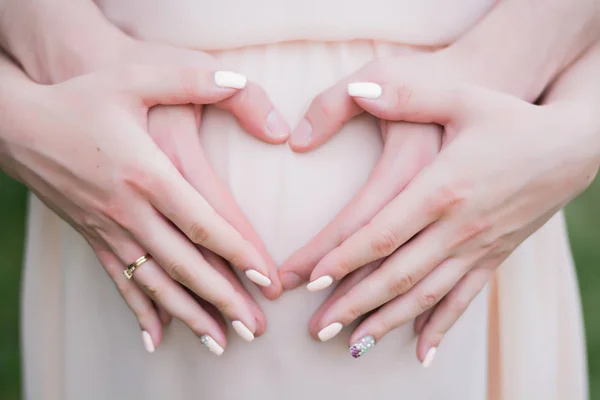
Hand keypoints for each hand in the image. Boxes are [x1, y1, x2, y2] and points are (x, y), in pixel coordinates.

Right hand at [0, 63, 275, 353]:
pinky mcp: (93, 238)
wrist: (20, 124)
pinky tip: (156, 339)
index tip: (266, 279)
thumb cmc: (82, 99)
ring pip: (156, 283)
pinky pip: (120, 282)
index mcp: (148, 173)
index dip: (238, 252)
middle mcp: (129, 210)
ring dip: (190, 315)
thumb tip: (240, 81)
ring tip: (220, 342)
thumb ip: (191, 78)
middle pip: (185, 264)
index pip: (203, 222)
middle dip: (224, 299)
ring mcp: (109, 229)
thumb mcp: (136, 78)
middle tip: (255, 329)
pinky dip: (140, 312)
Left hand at [304, 79, 598, 361]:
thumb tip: (357, 91)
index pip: (381, 232)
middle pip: (396, 275)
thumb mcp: (461, 99)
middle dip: (352, 304)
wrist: (570, 144)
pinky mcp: (494, 257)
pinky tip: (422, 353)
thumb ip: (405, 96)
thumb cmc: (510, 118)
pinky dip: (441, 328)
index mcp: (441, 187)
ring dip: (386, 323)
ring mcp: (477, 247)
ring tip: (352, 347)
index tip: (311, 280)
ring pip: (425, 295)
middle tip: (316, 330)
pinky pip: (464, 300)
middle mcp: (457, 227)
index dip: (344, 258)